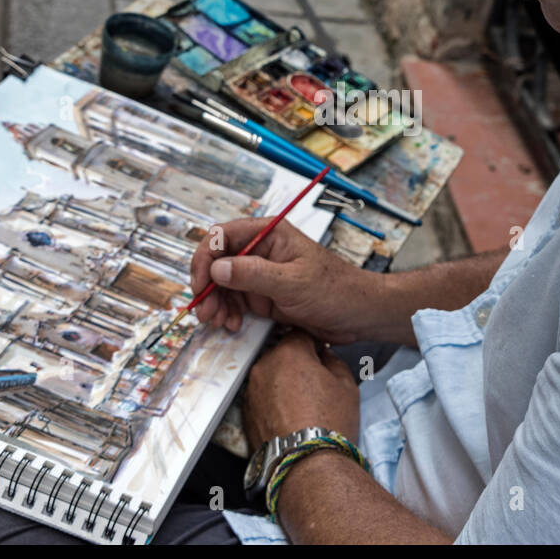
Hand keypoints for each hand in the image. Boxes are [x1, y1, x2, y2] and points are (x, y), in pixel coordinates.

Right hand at [188, 216, 377, 342]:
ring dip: (216, 303)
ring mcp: (261, 274)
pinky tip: (232, 324)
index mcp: (270, 234)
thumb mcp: (293, 282)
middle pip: (218, 261)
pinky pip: (235, 301)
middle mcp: (261, 251)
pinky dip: (228, 313)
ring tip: (219, 321)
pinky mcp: (263, 296)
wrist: (357, 314)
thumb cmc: (336, 289)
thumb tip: (218, 268)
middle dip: (208, 286)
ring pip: (223, 284)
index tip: (201, 283)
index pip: (223, 236)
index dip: (206, 258)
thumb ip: (253, 274)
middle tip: (205, 310)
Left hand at [244, 330, 359, 445]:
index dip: (314, 343)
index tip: (321, 355)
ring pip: (270, 375)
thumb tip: (325, 356)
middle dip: (296, 363)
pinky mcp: (245, 412)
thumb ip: (333, 360)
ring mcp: (251, 390)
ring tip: (302, 404)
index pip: (300, 333)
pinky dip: (273, 401)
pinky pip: (261, 396)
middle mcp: (264, 366)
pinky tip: (290, 416)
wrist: (307, 463)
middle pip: (281, 354)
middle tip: (314, 383)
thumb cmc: (329, 424)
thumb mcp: (347, 384)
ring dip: (282, 382)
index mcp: (289, 353)